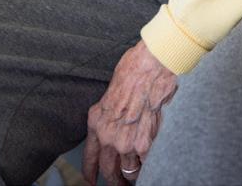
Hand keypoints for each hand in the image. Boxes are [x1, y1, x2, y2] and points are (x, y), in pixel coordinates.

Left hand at [83, 38, 178, 185]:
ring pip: (128, 171)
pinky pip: (145, 164)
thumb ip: (109, 113)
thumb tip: (114, 123)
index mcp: (97, 122)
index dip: (90, 172)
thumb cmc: (133, 70)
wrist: (150, 66)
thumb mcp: (110, 92)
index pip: (90, 157)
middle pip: (109, 170)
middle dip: (114, 179)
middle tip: (118, 183)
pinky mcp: (146, 143)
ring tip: (136, 174)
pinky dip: (148, 164)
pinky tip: (150, 161)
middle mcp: (109, 137)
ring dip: (132, 174)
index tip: (91, 180)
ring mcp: (127, 143)